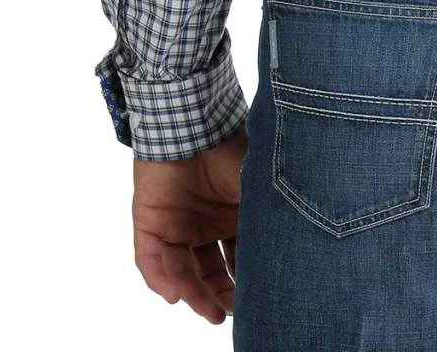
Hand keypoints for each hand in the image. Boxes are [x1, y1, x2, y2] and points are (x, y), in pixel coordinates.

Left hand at [131, 124, 247, 323]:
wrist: (195, 123)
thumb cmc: (233, 148)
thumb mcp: (258, 188)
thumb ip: (267, 217)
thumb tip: (286, 253)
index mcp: (231, 215)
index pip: (238, 257)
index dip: (246, 279)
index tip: (259, 297)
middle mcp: (204, 224)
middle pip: (209, 271)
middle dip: (220, 295)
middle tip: (232, 312)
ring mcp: (175, 224)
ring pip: (182, 271)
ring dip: (195, 294)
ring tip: (211, 312)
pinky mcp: (150, 222)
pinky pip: (150, 260)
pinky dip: (161, 279)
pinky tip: (177, 294)